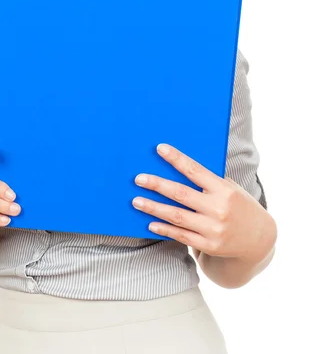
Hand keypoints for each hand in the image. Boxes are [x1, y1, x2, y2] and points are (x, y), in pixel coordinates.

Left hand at [132, 143, 273, 264]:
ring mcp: (213, 229)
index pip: (195, 170)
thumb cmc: (239, 205)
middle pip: (181, 194)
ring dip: (154, 208)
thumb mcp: (230, 188)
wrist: (259, 239)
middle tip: (139, 178)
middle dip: (157, 185)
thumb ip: (208, 180)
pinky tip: (150, 223)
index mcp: (224, 189)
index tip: (160, 149)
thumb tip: (177, 167)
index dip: (176, 159)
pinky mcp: (209, 245)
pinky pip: (181, 236)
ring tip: (137, 201)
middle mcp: (219, 209)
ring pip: (177, 216)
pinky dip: (164, 229)